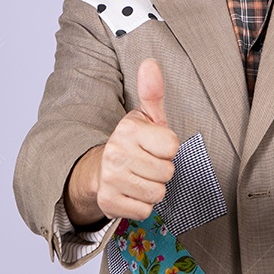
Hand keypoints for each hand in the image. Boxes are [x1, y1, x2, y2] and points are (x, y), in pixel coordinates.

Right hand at [94, 58, 179, 221]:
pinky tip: (132, 192)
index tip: (156, 146)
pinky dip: (142, 205)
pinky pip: (144, 210)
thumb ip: (152, 92)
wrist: (101, 170)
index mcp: (129, 129)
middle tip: (148, 163)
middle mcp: (116, 152)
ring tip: (140, 177)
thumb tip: (150, 63)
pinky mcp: (109, 202)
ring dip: (153, 188)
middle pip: (167, 172)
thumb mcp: (146, 117)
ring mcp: (111, 178)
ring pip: (157, 193)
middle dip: (162, 170)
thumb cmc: (133, 143)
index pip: (172, 146)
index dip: (168, 149)